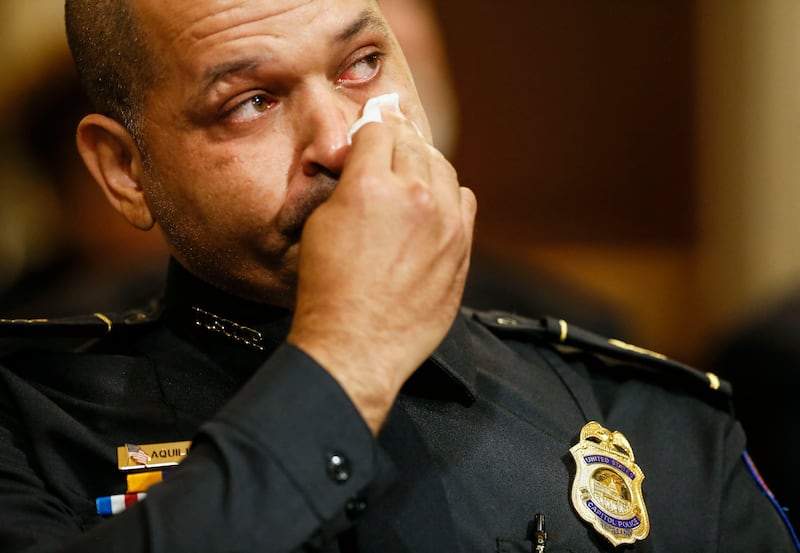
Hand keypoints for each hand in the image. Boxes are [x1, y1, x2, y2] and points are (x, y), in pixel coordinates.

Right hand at [287, 110, 476, 433]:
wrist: (357, 344)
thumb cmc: (329, 290)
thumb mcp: (321, 224)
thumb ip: (347, 184)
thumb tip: (362, 165)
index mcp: (371, 184)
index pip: (378, 130)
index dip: (368, 131)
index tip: (367, 136)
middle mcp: (414, 196)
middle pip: (413, 143)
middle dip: (397, 142)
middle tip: (388, 147)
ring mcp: (445, 222)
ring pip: (443, 168)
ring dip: (425, 165)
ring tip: (410, 176)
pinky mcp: (462, 247)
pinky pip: (464, 201)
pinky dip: (449, 196)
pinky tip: (433, 205)